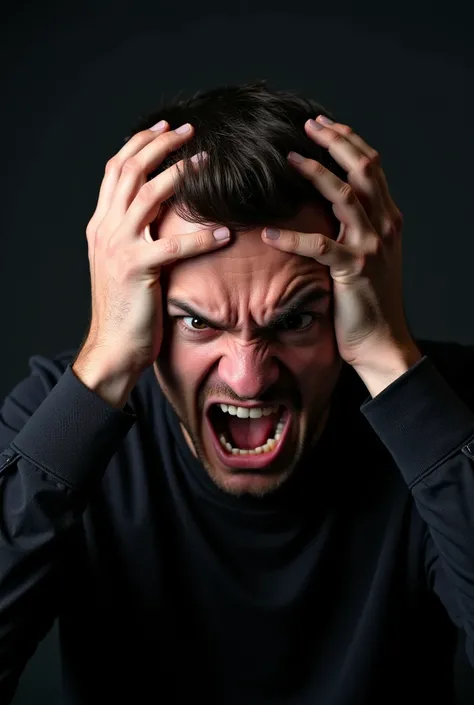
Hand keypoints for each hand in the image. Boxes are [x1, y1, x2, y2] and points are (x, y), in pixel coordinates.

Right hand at [79, 121, 229, 374]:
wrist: (113, 345)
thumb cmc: (125, 306)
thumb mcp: (123, 261)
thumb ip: (133, 232)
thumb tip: (158, 207)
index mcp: (101, 223)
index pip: (116, 169)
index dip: (140, 143)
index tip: (166, 127)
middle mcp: (105, 228)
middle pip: (131, 170)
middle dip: (161, 144)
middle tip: (190, 130)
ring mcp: (118, 246)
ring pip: (149, 194)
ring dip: (181, 173)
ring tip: (208, 161)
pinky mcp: (136, 269)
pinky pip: (174, 245)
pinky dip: (201, 236)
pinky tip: (225, 232)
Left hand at [262, 115, 414, 369]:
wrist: (381, 340)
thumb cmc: (367, 300)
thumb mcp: (368, 256)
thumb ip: (355, 229)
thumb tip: (327, 206)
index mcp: (387, 218)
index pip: (371, 167)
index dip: (348, 141)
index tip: (322, 124)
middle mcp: (384, 225)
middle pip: (363, 168)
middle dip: (335, 141)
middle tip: (307, 125)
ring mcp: (371, 246)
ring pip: (345, 195)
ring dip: (316, 173)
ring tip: (288, 158)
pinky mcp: (353, 270)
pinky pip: (319, 246)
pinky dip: (292, 237)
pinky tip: (268, 233)